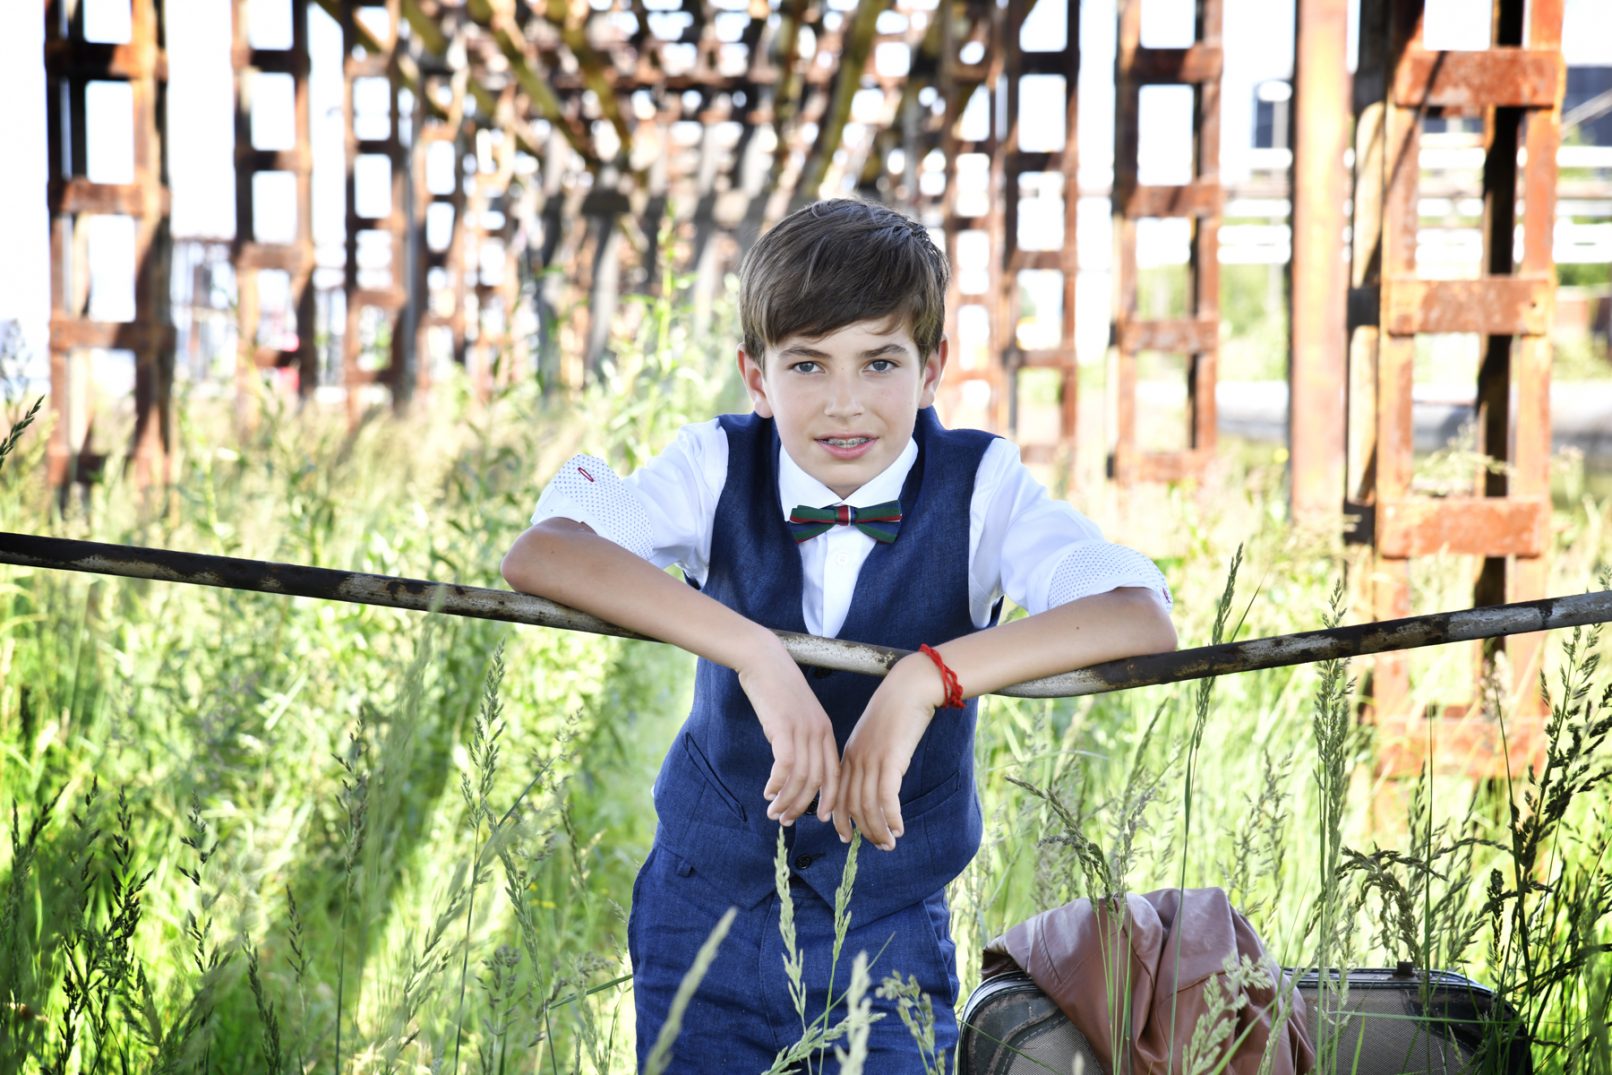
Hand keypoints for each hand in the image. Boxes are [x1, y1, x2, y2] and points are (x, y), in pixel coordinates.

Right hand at [736, 636, 839, 826]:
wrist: (764, 660)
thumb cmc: (776, 687)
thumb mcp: (795, 715)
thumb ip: (799, 738)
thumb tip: (792, 765)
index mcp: (825, 731)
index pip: (834, 773)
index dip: (829, 798)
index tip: (821, 818)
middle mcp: (818, 733)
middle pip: (818, 781)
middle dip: (803, 806)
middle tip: (786, 820)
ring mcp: (803, 730)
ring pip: (801, 778)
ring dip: (787, 800)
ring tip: (774, 812)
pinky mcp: (784, 727)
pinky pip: (786, 765)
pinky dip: (778, 784)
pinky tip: (768, 792)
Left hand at [833, 653, 945, 850]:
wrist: (909, 688)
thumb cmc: (898, 710)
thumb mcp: (878, 735)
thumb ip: (872, 756)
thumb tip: (878, 777)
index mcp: (849, 754)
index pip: (839, 793)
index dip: (841, 818)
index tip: (846, 836)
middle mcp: (856, 760)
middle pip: (852, 804)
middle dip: (862, 830)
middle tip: (876, 846)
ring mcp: (872, 760)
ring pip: (869, 806)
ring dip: (878, 829)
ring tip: (888, 844)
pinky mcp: (891, 760)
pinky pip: (887, 798)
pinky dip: (891, 818)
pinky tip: (898, 828)